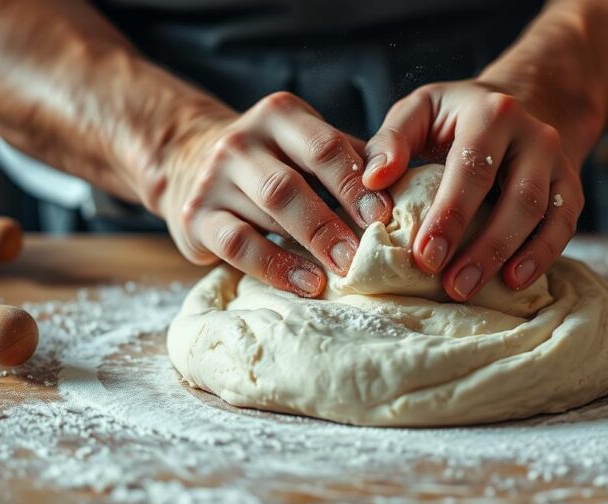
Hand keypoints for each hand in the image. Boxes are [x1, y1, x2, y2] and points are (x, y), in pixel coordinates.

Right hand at [146, 92, 391, 297]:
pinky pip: (238, 244)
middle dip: (330, 222)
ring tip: (340, 273)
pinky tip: (304, 283)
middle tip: (362, 256)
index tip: (384, 218)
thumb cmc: (276, 162)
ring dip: (308, 246)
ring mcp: (214, 178)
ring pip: (265, 212)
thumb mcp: (308, 147)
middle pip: (290, 183)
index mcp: (280, 116)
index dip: (356, 184)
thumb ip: (352, 161)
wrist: (193, 164)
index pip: (323, 148)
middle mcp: (242, 140)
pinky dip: (274, 267)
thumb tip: (413, 189)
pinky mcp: (196, 215)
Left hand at [362, 80, 583, 298]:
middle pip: (516, 196)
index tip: (424, 256)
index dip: (450, 215)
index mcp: (491, 113)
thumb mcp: (418, 112)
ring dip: (508, 256)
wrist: (515, 106)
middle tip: (451, 285)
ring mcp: (556, 161)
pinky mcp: (570, 186)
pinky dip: (542, 256)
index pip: (472, 167)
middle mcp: (533, 134)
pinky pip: (564, 225)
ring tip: (473, 288)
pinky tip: (514, 282)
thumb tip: (373, 180)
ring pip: (542, 214)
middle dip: (483, 246)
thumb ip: (391, 141)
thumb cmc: (453, 118)